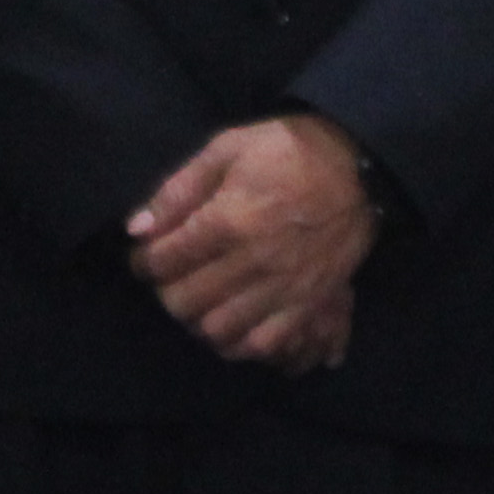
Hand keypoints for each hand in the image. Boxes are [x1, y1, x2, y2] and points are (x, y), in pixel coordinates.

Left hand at [129, 114, 381, 369]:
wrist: (357, 167)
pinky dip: (238, 342)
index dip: (143, 261)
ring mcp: (282, 288)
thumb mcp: (227, 149)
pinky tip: (230, 325)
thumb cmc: (286, 150)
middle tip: (171, 278)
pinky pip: (263, 344)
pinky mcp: (307, 304)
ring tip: (199, 300)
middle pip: (184, 302)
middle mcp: (252, 262)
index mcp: (227, 219)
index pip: (164, 260)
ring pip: (217, 330)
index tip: (145, 256)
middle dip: (166, 291)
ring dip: (197, 319)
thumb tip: (137, 228)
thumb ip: (179, 190)